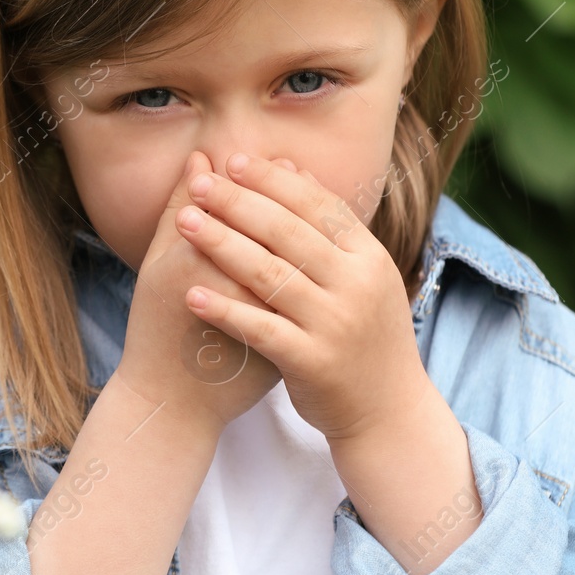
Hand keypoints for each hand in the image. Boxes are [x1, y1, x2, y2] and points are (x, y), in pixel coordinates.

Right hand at [113, 150, 281, 439]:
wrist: (174, 402)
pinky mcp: (286, 347)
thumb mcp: (158, 265)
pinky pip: (306, 301)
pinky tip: (309, 258)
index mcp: (196, 266)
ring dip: (302, 235)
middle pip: (278, 233)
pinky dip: (309, 276)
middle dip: (287, 201)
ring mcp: (266, 323)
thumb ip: (178, 211)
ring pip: (295, 267)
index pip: (245, 208)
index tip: (269, 160)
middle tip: (293, 173)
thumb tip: (200, 159)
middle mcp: (234, 291)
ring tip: (301, 212)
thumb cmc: (156, 328)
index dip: (262, 182)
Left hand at [173, 152, 431, 444]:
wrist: (390, 412)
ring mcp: (335, 324)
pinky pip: (260, 329)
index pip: (316, 205)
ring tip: (184, 223)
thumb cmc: (365, 336)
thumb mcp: (363, 275)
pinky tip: (191, 294)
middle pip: (287, 232)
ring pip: (270, 274)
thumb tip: (294, 169)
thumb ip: (330, 226)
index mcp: (368, 257)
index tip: (232, 161)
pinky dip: (224, 310)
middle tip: (198, 183)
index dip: (272, 181)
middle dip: (237, 203)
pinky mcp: (313, 362)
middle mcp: (356, 285)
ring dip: (222, 245)